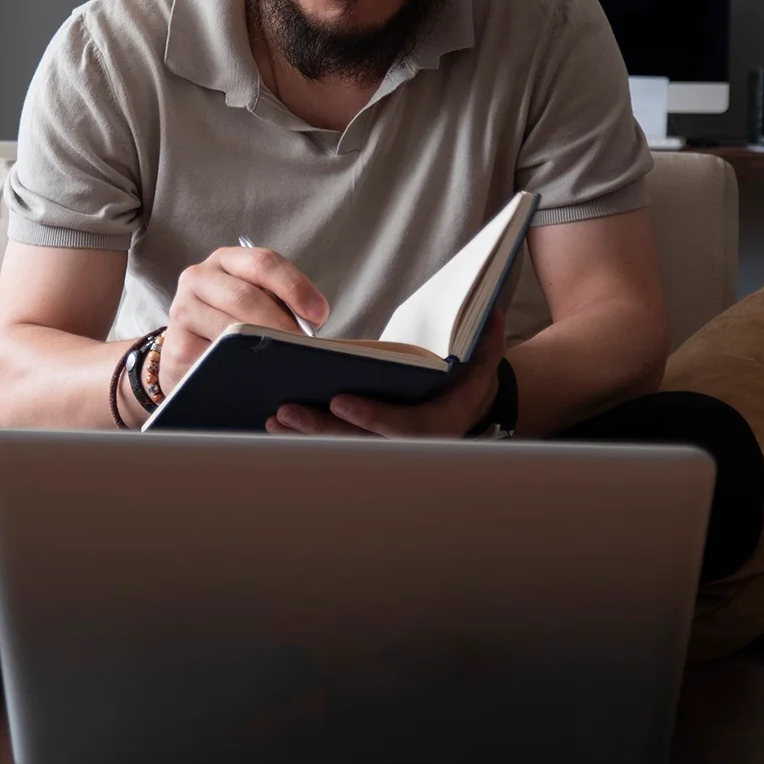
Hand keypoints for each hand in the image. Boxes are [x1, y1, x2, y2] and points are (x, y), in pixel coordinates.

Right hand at [159, 245, 330, 394]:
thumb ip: (281, 304)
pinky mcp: (177, 345)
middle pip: (245, 295)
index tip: (319, 313)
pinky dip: (240, 365)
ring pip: (230, 327)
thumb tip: (311, 323)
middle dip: (280, 323)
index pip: (263, 263)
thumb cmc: (233, 324)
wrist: (188, 353)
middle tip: (303, 345)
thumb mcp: (256, 303)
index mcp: (226, 261)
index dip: (295, 286)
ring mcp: (183, 309)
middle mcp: (199, 277)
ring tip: (286, 360)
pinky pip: (214, 355)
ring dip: (262, 345)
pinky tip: (257, 373)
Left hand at [268, 312, 506, 438]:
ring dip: (306, 435)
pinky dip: (306, 436)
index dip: (370, 417)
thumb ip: (486, 339)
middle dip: (321, 429)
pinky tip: (278, 422)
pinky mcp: (368, 446)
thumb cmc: (468, 377)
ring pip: (342, 448)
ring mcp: (387, 450)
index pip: (402, 427)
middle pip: (361, 444)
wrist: (466, 405)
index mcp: (440, 423)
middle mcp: (411, 446)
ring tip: (275, 416)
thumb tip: (489, 312)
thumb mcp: (484, 358)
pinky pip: (334, 445)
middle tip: (285, 410)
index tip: (338, 400)